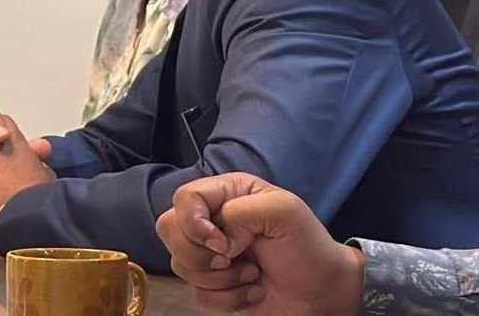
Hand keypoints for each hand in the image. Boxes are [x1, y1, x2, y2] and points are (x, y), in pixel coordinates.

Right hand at [154, 173, 363, 315]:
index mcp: (226, 194)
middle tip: (230, 258)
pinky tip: (252, 291)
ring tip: (252, 275)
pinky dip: (227, 299)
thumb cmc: (308, 247)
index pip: (184, 198)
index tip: (222, 243)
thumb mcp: (285, 211)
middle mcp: (212, 221)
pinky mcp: (213, 285)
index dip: (193, 222)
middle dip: (198, 253)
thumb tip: (218, 242)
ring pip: (180, 264)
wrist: (324, 292)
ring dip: (219, 278)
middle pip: (168, 229)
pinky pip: (198, 294)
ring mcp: (210, 254)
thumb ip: (242, 211)